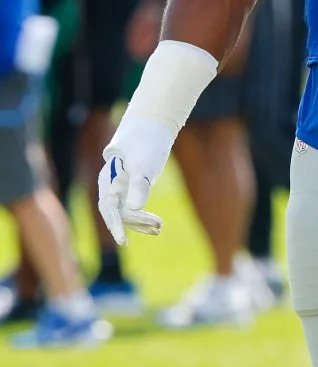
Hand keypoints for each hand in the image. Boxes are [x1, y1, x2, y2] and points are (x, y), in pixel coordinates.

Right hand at [97, 117, 172, 245]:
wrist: (151, 125)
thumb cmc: (145, 142)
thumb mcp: (144, 164)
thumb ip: (138, 185)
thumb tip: (134, 209)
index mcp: (109, 179)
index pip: (108, 208)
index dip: (115, 225)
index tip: (123, 241)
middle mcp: (112, 185)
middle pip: (118, 212)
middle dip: (135, 223)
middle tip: (158, 227)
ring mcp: (122, 186)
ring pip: (127, 212)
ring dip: (142, 222)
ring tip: (160, 229)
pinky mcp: (133, 186)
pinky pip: (134, 207)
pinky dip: (144, 216)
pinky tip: (158, 227)